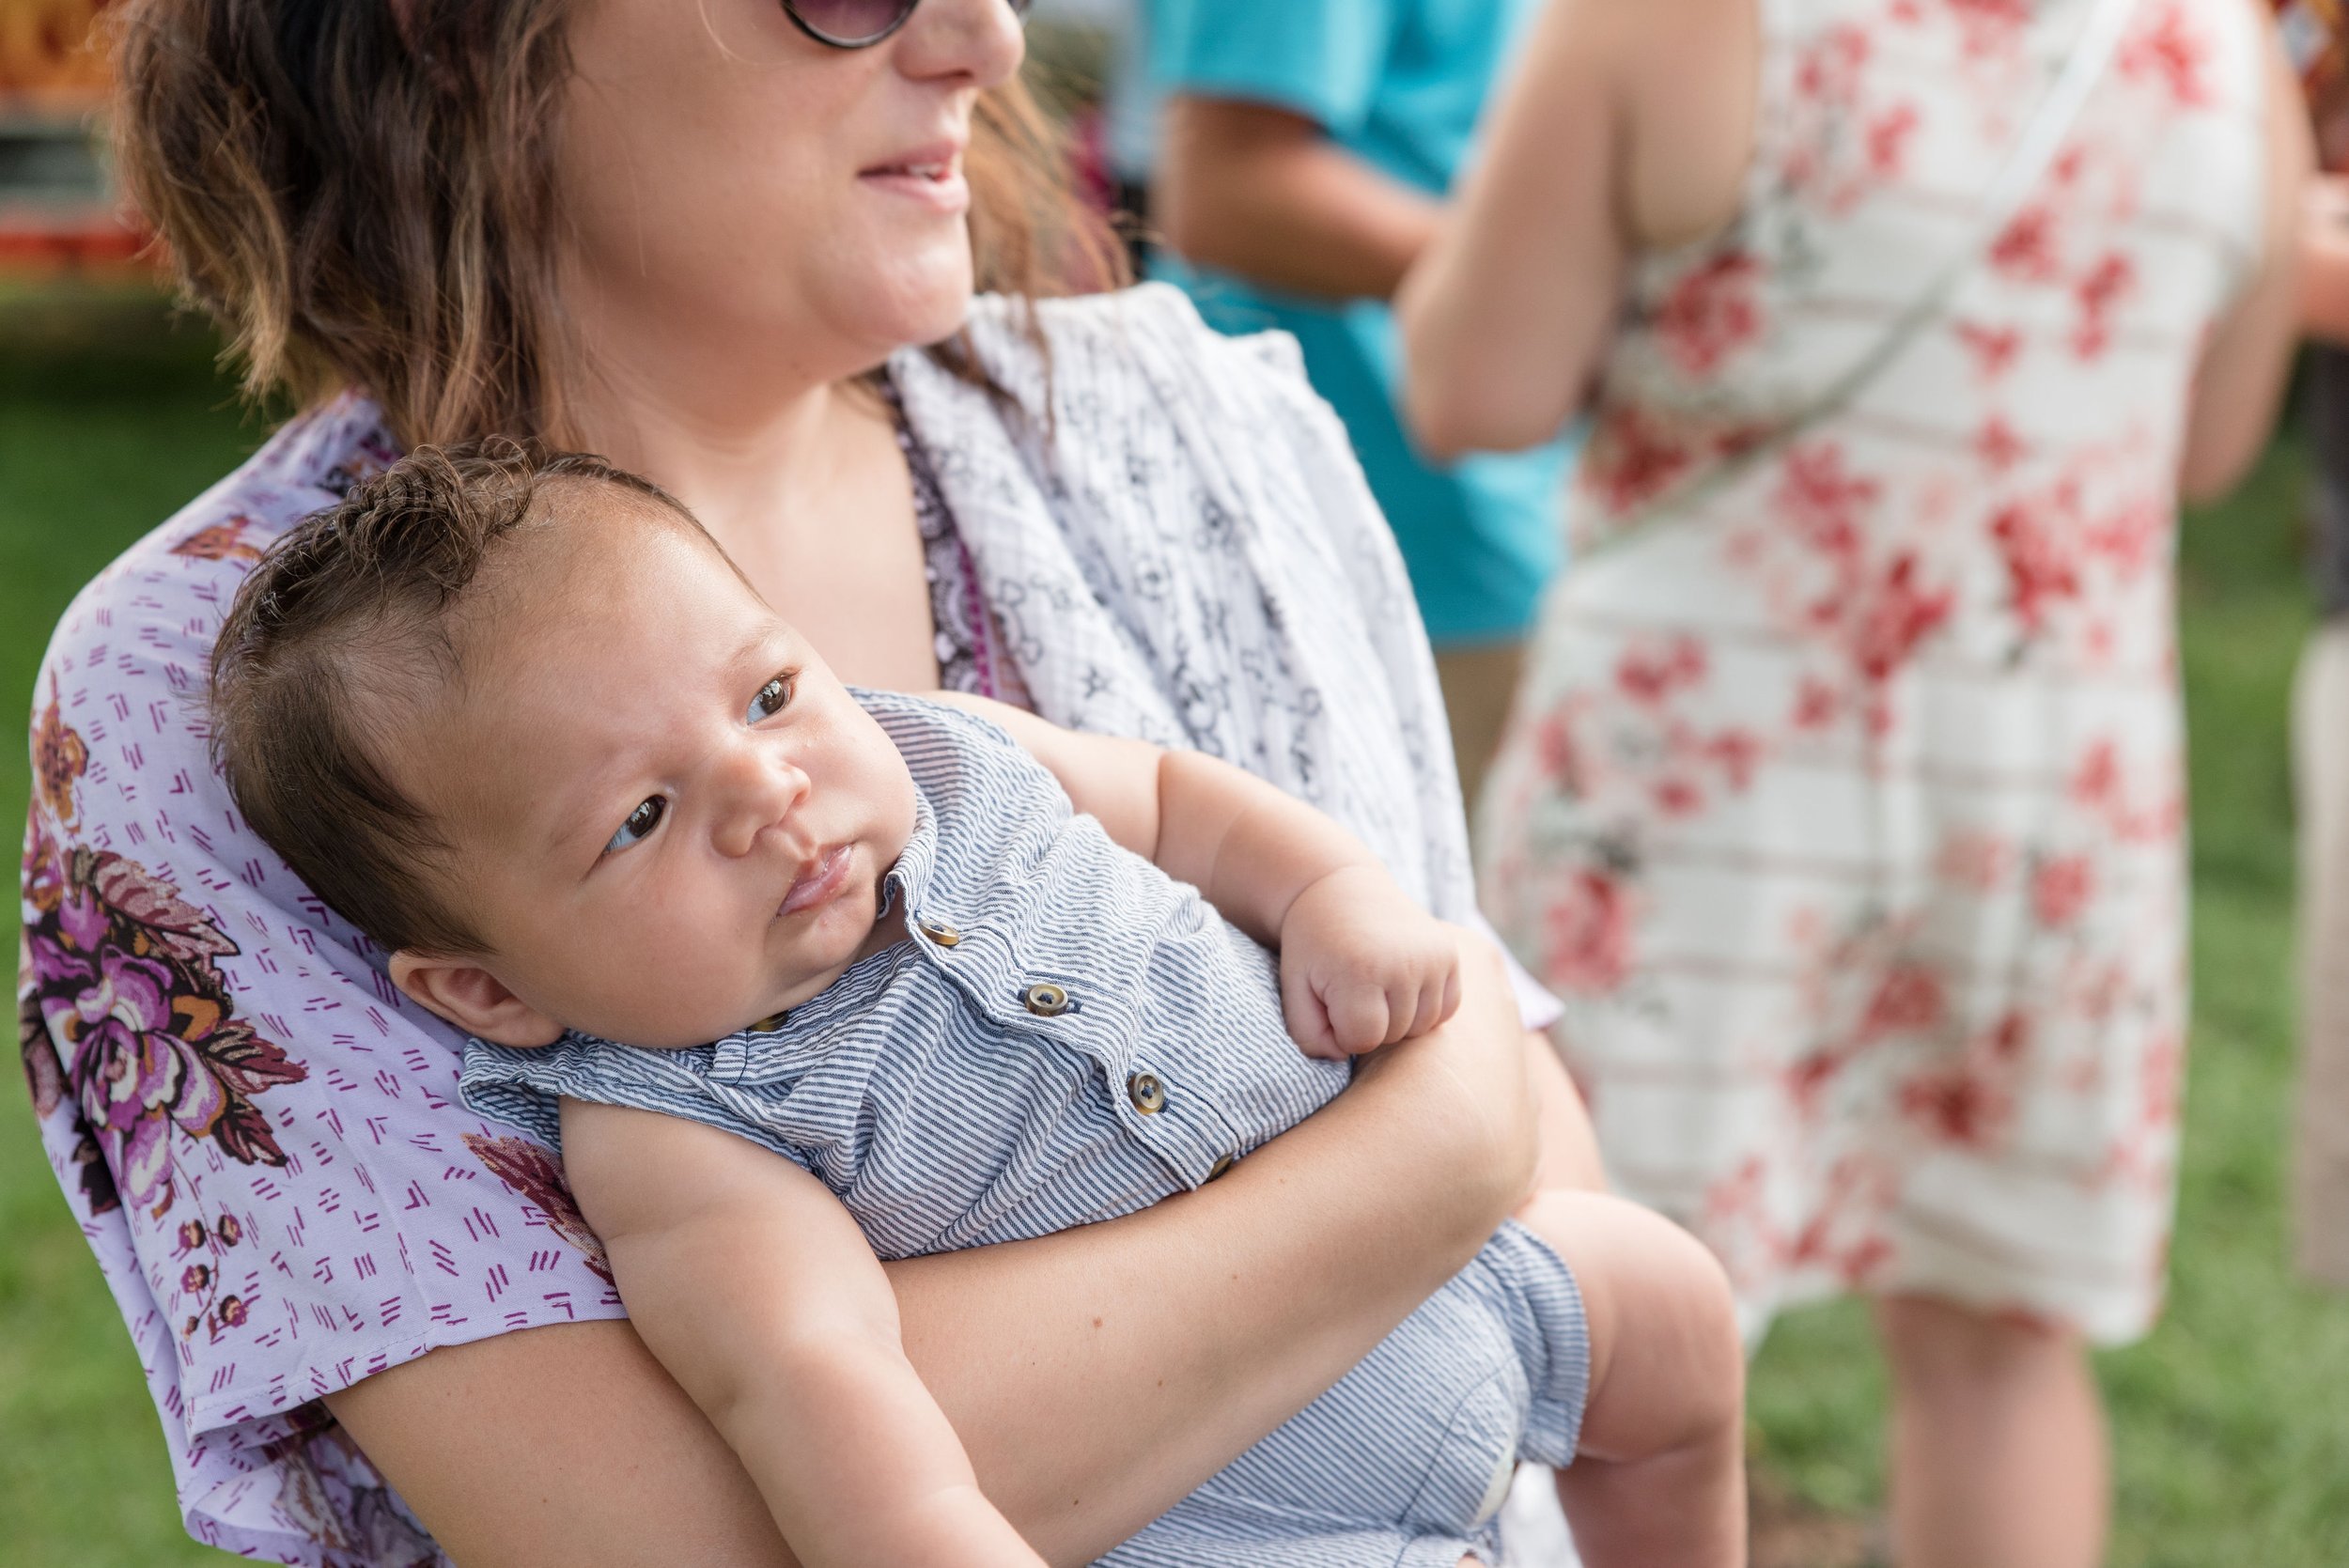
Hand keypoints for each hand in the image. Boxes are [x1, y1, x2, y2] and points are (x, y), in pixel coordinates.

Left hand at [1277, 866, 1463, 1058]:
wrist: (1341, 889)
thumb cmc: (1313, 945)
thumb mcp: (1293, 987)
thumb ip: (1308, 1035)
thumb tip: (1344, 1057)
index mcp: (1361, 970)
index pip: (1362, 1040)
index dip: (1342, 1031)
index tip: (1330, 1005)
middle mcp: (1404, 963)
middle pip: (1394, 1035)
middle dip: (1369, 1024)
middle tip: (1351, 991)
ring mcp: (1433, 957)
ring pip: (1422, 1027)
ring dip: (1397, 1019)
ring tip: (1375, 989)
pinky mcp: (1450, 954)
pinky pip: (1446, 1008)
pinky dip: (1425, 1007)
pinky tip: (1400, 987)